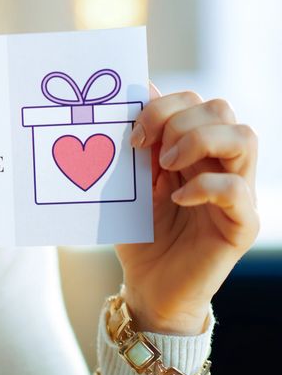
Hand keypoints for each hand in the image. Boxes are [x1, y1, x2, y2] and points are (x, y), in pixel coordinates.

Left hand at [115, 83, 258, 334]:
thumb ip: (139, 141)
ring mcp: (236, 193)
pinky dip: (205, 185)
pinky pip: (238, 189)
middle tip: (146, 148)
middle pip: (220, 109)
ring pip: (244, 137)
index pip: (196, 102)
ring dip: (198, 140)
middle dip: (177, 119)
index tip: (132, 134)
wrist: (148, 286)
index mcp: (195, 150)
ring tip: (165, 166)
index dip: (163, 107)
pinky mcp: (240, 224)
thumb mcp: (131, 182)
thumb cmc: (139, 233)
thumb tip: (141, 87)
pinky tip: (177, 197)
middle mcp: (221, 164)